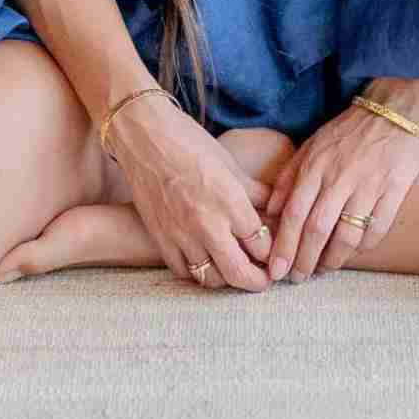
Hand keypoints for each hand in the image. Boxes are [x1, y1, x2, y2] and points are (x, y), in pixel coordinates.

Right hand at [107, 95, 273, 292]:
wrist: (143, 137)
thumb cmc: (189, 142)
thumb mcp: (229, 163)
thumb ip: (254, 191)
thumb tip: (275, 207)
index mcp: (230, 201)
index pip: (261, 244)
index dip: (271, 252)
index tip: (273, 253)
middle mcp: (207, 223)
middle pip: (239, 272)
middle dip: (256, 281)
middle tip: (262, 281)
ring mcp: (181, 234)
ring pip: (211, 278)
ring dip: (227, 279)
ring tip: (234, 271)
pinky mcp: (161, 239)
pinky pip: (184, 272)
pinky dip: (198, 274)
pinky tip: (206, 264)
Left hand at [262, 100, 418, 280]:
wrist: (393, 108)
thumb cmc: (348, 131)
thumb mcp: (311, 145)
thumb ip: (290, 177)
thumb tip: (272, 211)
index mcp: (316, 166)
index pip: (294, 214)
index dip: (284, 247)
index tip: (276, 271)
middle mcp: (340, 177)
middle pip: (317, 229)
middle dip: (304, 261)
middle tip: (298, 278)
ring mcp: (368, 184)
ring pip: (347, 234)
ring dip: (334, 259)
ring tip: (325, 268)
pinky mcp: (395, 189)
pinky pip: (378, 228)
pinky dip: (365, 246)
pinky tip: (355, 251)